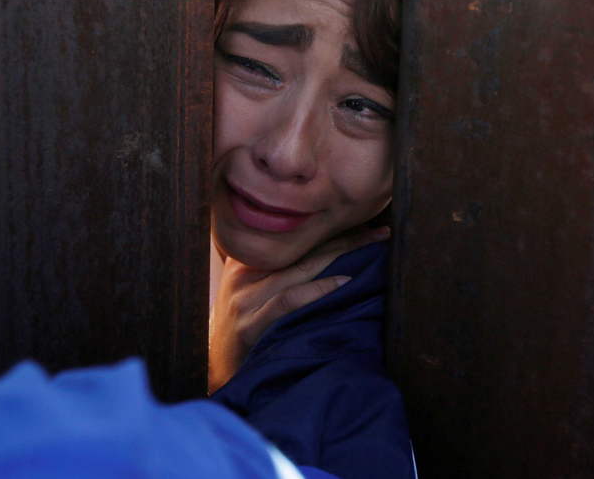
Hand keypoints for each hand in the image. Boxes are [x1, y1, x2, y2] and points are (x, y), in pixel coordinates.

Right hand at [208, 225, 389, 393]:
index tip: (365, 222)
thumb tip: (327, 256)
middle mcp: (243, 274)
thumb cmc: (242, 330)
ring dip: (340, 254)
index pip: (294, 237)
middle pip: (300, 248)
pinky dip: (318, 289)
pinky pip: (288, 301)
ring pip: (298, 268)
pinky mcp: (249, 327)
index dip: (330, 228)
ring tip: (371, 246)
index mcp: (245, 261)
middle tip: (379, 231)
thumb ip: (278, 272)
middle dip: (343, 237)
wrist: (213, 370)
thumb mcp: (252, 292)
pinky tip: (344, 281)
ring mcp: (244, 300)